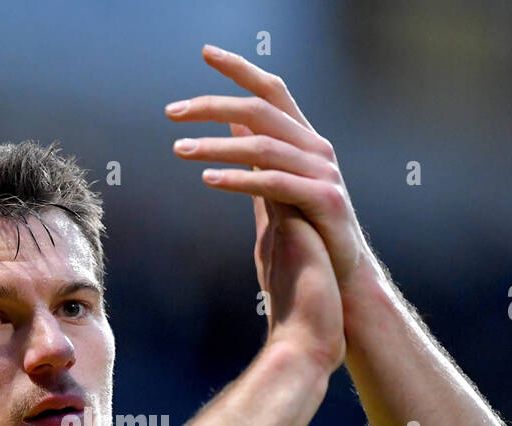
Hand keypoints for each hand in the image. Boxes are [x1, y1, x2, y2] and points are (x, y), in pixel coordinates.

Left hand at [167, 45, 377, 363]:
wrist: (340, 286)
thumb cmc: (304, 241)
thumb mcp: (274, 189)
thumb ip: (255, 154)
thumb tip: (229, 121)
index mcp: (304, 142)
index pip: (272, 92)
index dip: (241, 68)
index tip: (205, 53)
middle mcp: (317, 150)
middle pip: (261, 110)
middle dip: (213, 105)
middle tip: (171, 111)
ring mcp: (324, 174)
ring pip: (264, 146)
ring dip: (217, 144)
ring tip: (178, 148)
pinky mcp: (325, 202)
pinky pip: (275, 184)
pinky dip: (240, 177)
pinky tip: (209, 178)